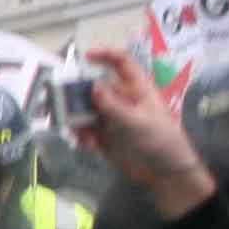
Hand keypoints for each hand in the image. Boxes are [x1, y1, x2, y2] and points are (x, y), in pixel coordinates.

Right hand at [87, 53, 216, 218]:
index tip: (85, 57)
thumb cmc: (159, 140)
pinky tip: (88, 146)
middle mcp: (122, 100)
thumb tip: (94, 86)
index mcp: (137, 89)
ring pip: (85, 111)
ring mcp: (112, 119)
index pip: (122, 64)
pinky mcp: (105, 137)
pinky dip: (82, 136)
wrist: (164, 172)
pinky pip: (85, 131)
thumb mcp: (137, 122)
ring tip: (79, 134)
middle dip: (78, 95)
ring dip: (78, 120)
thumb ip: (113, 105)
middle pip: (95, 88)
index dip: (105, 56)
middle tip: (63, 104)